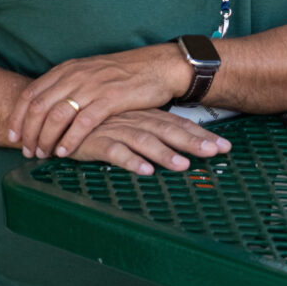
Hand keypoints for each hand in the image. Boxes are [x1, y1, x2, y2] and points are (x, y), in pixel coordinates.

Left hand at [7, 45, 184, 160]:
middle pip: (39, 107)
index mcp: (67, 69)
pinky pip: (82, 123)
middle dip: (28, 133)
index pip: (30, 93)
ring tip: (43, 154)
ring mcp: (92, 87)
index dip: (17, 117)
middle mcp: (76, 76)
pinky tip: (64, 152)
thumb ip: (67, 86)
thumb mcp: (89, 72)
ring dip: (46, 139)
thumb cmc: (124, 73)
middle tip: (27, 151)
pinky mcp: (110, 99)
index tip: (12, 135)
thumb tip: (45, 107)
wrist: (157, 66)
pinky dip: (69, 140)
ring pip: (56, 117)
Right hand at [69, 108, 231, 176]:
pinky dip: (130, 160)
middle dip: (194, 143)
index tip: (225, 147)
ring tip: (182, 166)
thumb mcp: (130, 124)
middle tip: (215, 152)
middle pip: (169, 131)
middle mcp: (135, 121)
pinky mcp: (95, 141)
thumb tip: (183, 149)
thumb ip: (153, 133)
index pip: (180, 125)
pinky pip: (114, 151)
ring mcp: (116, 129)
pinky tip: (144, 170)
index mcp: (146, 117)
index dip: (203, 136)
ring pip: (145, 141)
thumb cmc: (100, 124)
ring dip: (165, 153)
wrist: (61, 116)